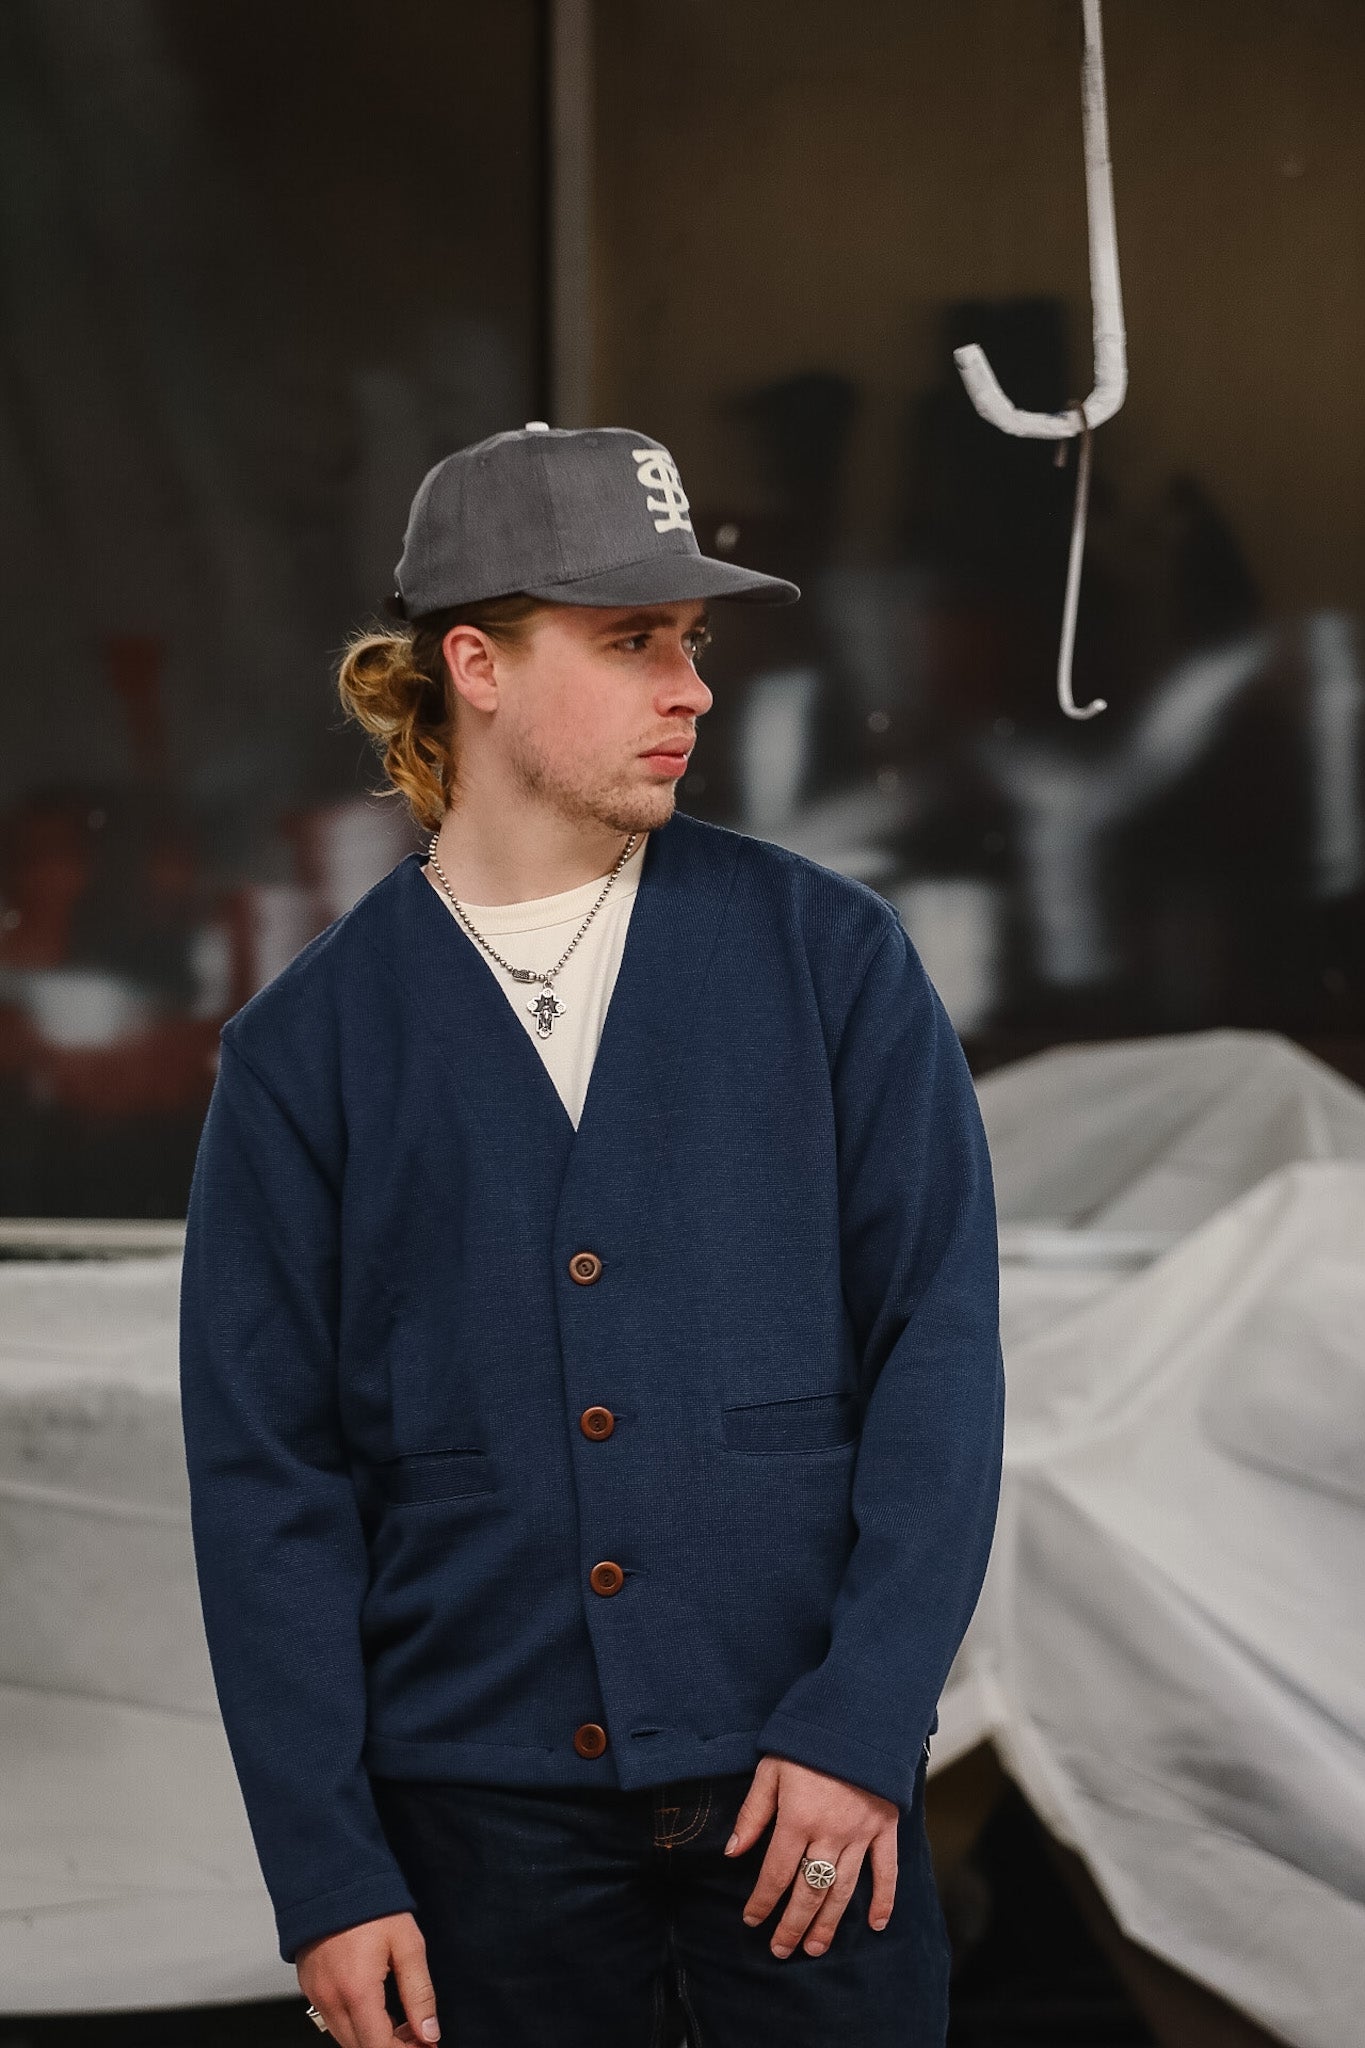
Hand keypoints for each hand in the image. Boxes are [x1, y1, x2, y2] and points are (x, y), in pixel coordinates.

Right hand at [296, 1911, 439, 2047]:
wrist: (332, 1876)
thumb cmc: (370, 1905)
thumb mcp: (408, 1944)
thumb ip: (420, 1993)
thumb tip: (429, 2033)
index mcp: (357, 1991)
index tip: (426, 2046)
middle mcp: (330, 1999)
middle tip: (418, 2036)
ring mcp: (316, 1994)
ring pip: (345, 2039)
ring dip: (372, 2039)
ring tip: (401, 2023)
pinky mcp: (309, 1987)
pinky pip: (332, 2020)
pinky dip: (355, 2025)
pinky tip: (376, 2009)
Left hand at [725, 1755, 898, 1958]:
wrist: (858, 1714)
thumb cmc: (808, 1739)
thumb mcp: (771, 1769)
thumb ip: (753, 1813)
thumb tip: (733, 1852)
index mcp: (798, 1818)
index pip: (776, 1873)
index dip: (762, 1901)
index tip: (751, 1920)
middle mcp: (830, 1833)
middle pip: (809, 1891)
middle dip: (792, 1924)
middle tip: (781, 1949)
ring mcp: (861, 1833)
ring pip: (843, 1890)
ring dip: (828, 1923)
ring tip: (815, 1948)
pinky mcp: (886, 1827)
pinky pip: (887, 1871)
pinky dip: (885, 1900)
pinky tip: (877, 1925)